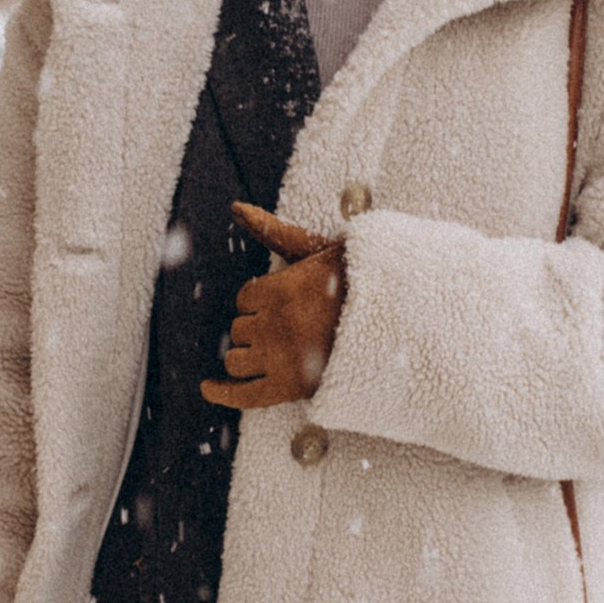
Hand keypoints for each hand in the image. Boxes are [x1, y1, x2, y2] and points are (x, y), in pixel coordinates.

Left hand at [201, 202, 345, 411]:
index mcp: (280, 291)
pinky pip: (244, 395)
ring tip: (269, 351)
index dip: (258, 301)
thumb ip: (273, 231)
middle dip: (255, 327)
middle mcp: (275, 326)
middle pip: (239, 329)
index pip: (244, 299)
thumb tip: (236, 207)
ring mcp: (281, 360)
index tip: (282, 303)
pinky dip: (222, 394)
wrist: (395, 322)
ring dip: (246, 355)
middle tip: (287, 327)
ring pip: (236, 360)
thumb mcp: (316, 251)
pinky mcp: (291, 388)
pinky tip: (208, 388)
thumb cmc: (355, 282)